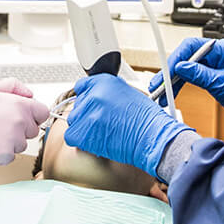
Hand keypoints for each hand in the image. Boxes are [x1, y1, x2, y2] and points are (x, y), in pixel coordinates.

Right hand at [0, 78, 49, 164]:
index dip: (34, 114)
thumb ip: (14, 86)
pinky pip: (11, 155)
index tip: (27, 116)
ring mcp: (14, 141)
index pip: (43, 113)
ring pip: (22, 144)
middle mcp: (20, 124)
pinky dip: (3, 152)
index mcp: (20, 106)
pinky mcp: (6, 155)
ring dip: (13, 141)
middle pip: (33, 130)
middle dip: (22, 128)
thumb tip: (29, 94)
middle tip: (4, 124)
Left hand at [64, 75, 192, 177]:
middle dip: (86, 116)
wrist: (152, 137)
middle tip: (103, 124)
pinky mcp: (84, 132)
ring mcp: (88, 113)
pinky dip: (81, 141)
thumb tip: (98, 99)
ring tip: (103, 133)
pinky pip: (71, 136)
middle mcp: (94, 94)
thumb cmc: (147, 120)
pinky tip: (96, 141)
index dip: (86, 99)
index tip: (90, 107)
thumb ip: (108, 94)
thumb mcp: (128, 94)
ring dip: (84, 129)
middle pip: (77, 106)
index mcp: (104, 81)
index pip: (82, 87)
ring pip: (73, 121)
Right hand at [150, 38, 223, 128]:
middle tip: (157, 86)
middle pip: (185, 58)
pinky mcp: (212, 75)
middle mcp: (216, 54)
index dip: (175, 59)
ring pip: (186, 69)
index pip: (191, 47)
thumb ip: (199, 75)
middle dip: (170, 73)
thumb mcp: (222, 84)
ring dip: (173, 81)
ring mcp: (213, 65)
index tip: (166, 73)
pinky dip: (181, 85)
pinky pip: (192, 77)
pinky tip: (172, 94)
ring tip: (162, 94)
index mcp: (221, 49)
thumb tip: (180, 67)